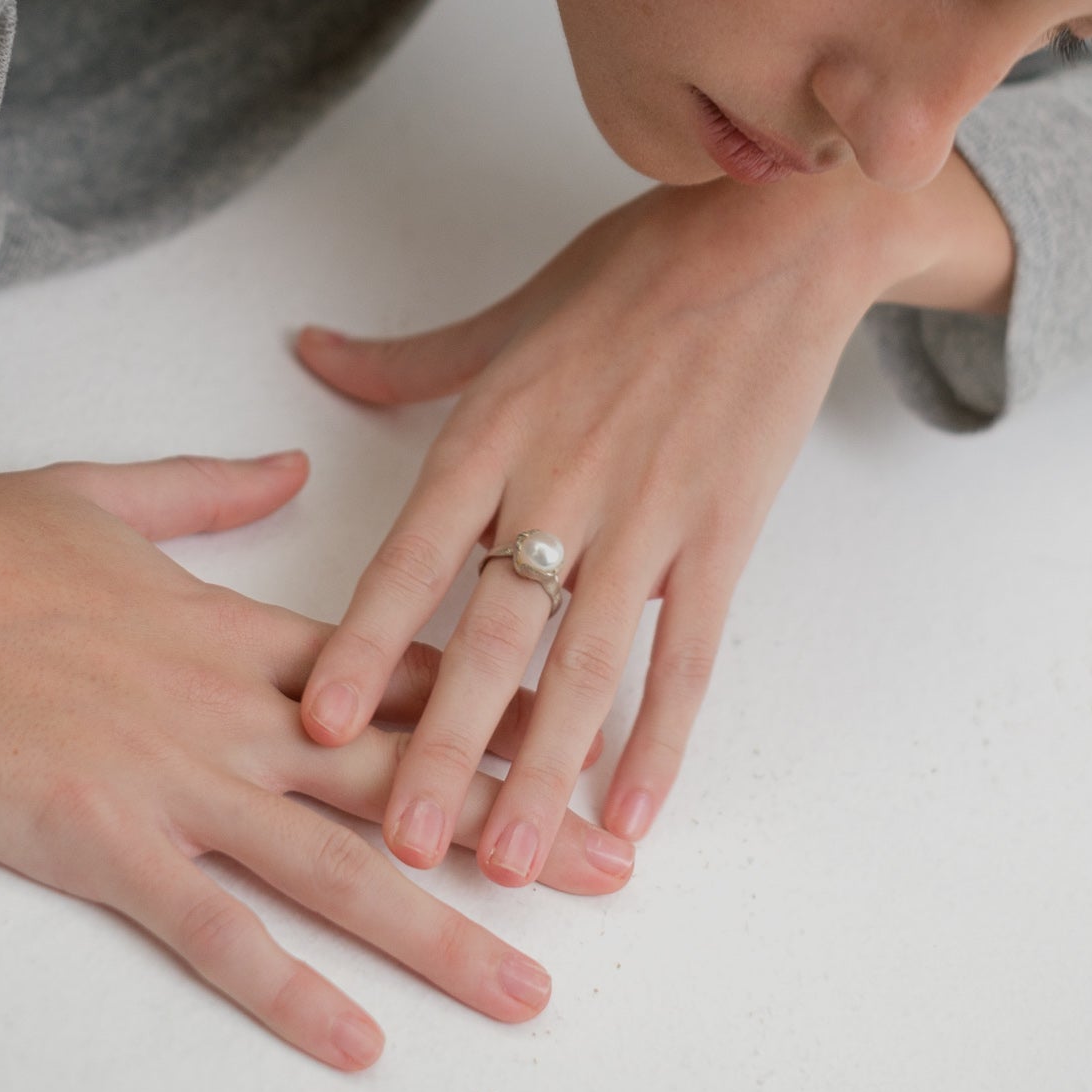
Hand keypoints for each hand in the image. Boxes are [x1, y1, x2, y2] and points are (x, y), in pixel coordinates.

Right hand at [0, 451, 633, 1072]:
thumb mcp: (108, 494)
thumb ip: (215, 488)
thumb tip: (290, 465)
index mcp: (239, 628)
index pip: (398, 671)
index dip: (496, 706)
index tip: (578, 727)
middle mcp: (235, 710)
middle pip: (402, 775)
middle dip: (515, 823)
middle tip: (612, 871)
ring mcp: (176, 782)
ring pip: (335, 866)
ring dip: (439, 931)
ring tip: (528, 983)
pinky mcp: (105, 845)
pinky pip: (214, 931)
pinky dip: (287, 990)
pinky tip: (358, 1041)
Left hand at [294, 165, 931, 891]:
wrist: (778, 232)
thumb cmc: (641, 264)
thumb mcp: (514, 308)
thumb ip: (412, 358)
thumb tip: (312, 354)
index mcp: (498, 425)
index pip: (411, 554)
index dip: (360, 644)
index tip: (315, 723)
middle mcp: (563, 480)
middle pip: (490, 635)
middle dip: (442, 746)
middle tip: (401, 840)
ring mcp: (650, 513)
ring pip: (586, 664)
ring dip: (543, 771)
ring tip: (505, 859)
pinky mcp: (725, 530)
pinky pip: (690, 652)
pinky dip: (665, 736)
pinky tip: (634, 811)